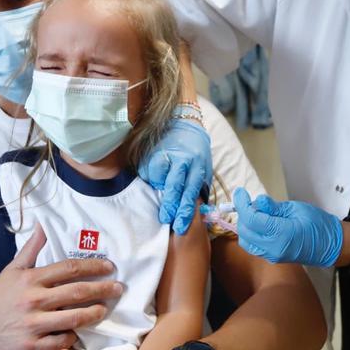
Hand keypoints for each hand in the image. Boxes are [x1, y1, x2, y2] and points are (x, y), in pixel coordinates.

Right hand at [0, 230, 123, 349]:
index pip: (69, 268)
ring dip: (94, 313)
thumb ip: (30, 249)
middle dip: (103, 289)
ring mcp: (33, 325)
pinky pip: (62, 342)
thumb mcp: (11, 271)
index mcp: (29, 279)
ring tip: (104, 309)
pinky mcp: (32, 347)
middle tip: (118, 288)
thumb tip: (42, 225)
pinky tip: (77, 332)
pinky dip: (72, 337)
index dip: (93, 266)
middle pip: (77, 292)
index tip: (109, 267)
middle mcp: (32, 300)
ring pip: (74, 318)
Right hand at [139, 119, 211, 234]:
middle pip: (174, 186)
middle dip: (170, 205)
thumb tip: (195, 214)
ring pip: (158, 177)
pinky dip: (149, 177)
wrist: (184, 124)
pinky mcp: (152, 150)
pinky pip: (147, 170)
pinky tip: (154, 177)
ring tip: (160, 189)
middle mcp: (182, 160)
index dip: (185, 210)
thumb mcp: (202, 169)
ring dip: (158, 188)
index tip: (180, 225)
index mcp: (197, 166)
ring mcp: (166, 154)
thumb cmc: (195, 154)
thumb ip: (197, 188)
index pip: (191, 192)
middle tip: (165, 219)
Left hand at [232, 188, 343, 266]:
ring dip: (245, 225)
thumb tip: (258, 202)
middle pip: (245, 230)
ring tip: (257, 212)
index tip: (240, 193)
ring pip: (246, 240)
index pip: (252, 219)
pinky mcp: (272, 257)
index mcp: (281, 233)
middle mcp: (273, 248)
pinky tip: (260, 223)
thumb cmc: (318, 225)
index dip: (242, 204)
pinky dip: (251, 233)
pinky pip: (253, 246)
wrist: (330, 245)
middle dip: (243, 214)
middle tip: (249, 201)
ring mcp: (272, 255)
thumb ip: (274, 207)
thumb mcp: (296, 209)